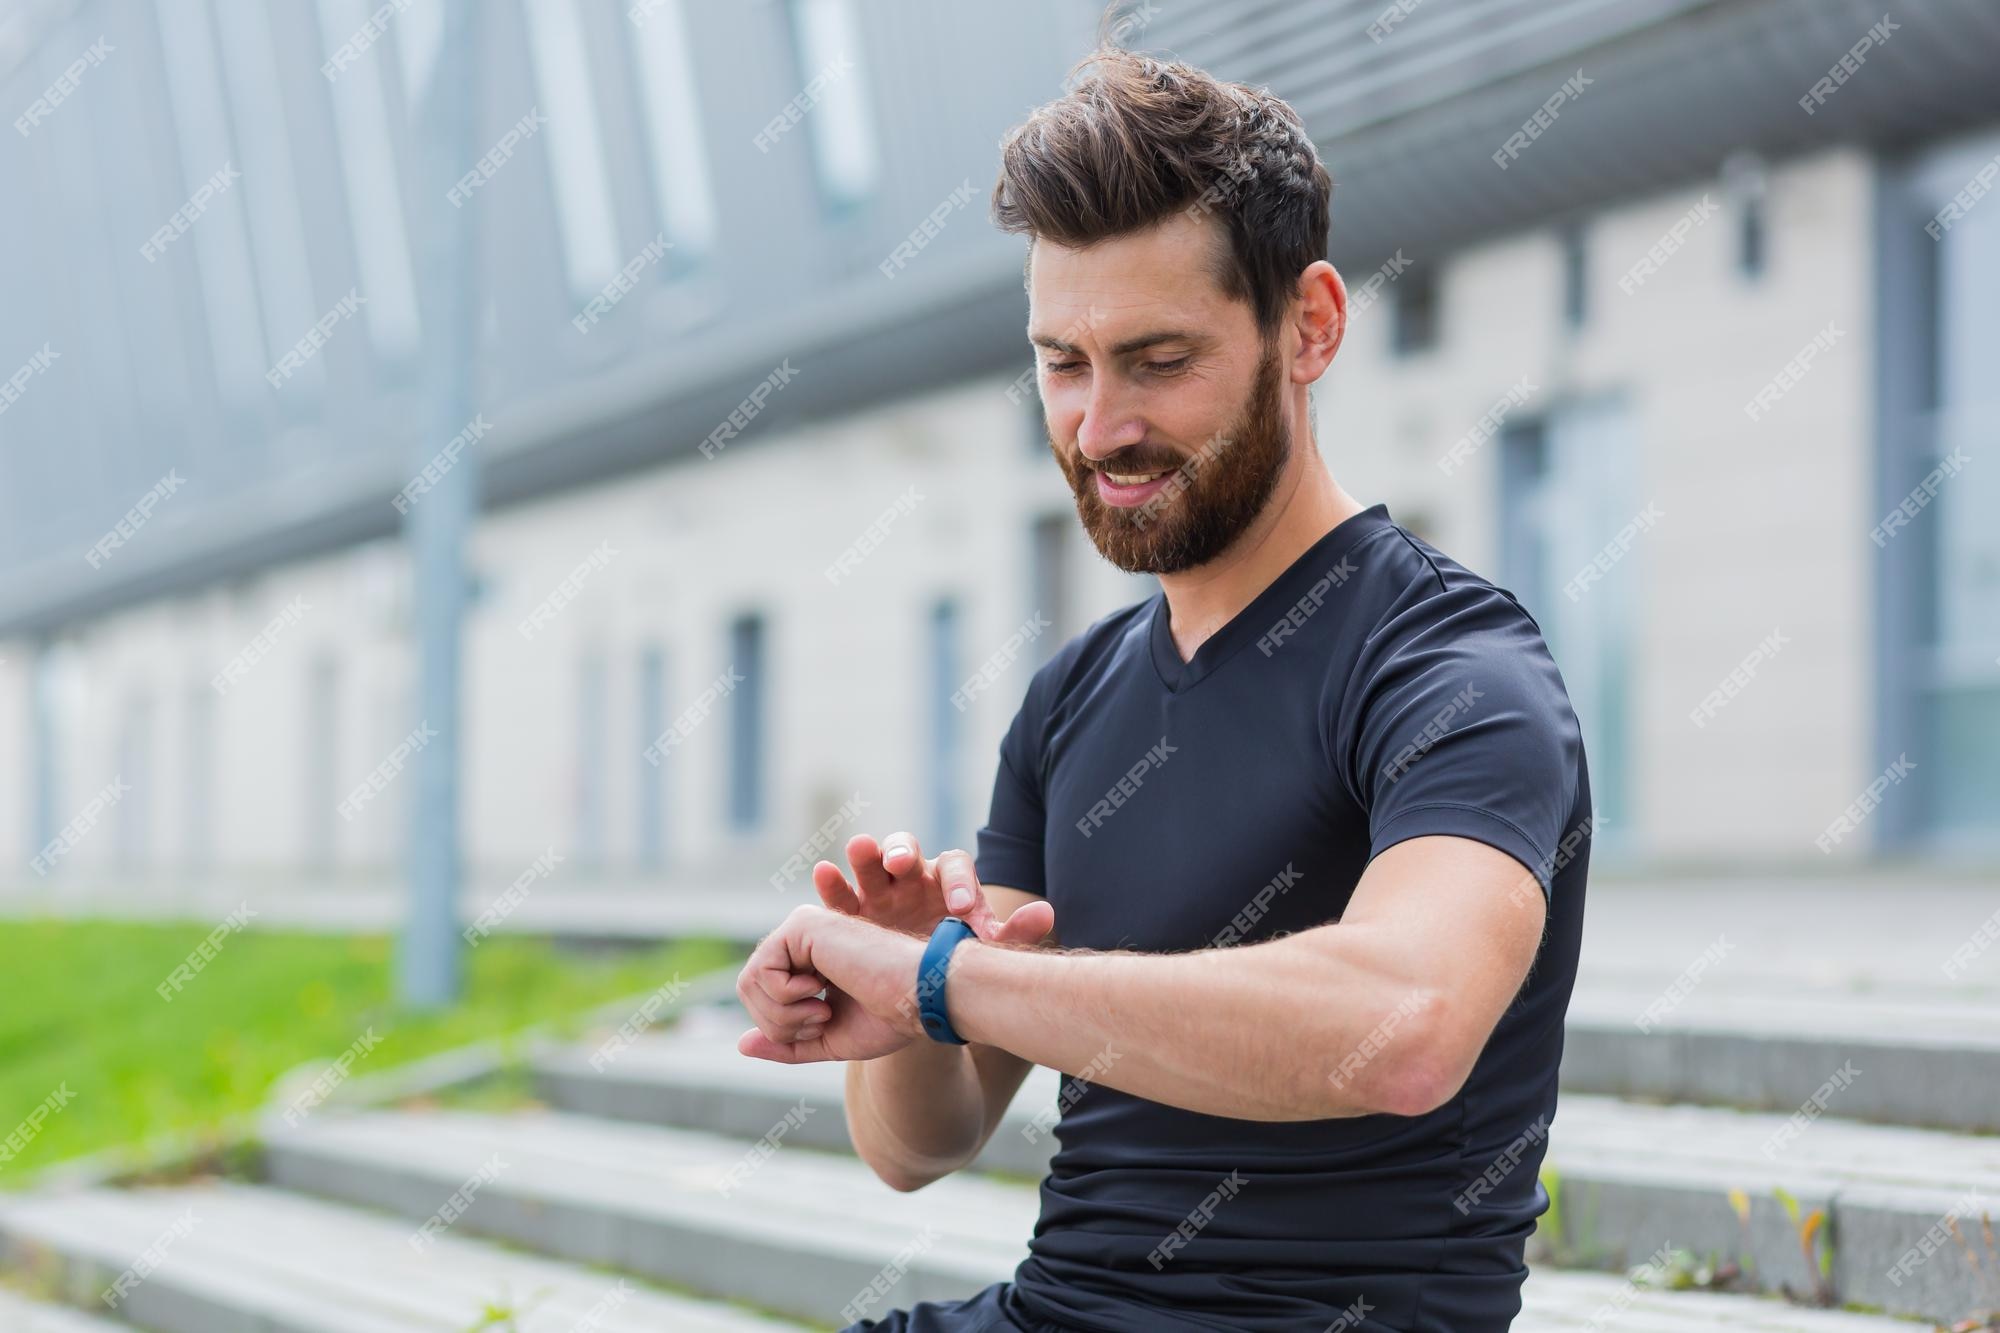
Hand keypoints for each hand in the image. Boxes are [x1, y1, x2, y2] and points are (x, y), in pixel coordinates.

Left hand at [736, 904, 929, 1064]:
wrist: (919, 997)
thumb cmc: (888, 1017)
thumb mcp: (827, 1040)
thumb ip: (787, 1043)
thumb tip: (741, 1044)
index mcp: (808, 960)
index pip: (759, 995)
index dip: (780, 1027)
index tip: (821, 1022)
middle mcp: (802, 938)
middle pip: (748, 988)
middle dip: (777, 1023)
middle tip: (820, 1018)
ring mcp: (802, 927)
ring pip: (749, 980)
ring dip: (783, 1014)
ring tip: (822, 1009)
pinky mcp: (803, 925)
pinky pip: (761, 970)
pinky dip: (786, 997)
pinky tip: (820, 990)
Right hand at [816, 835, 1053, 944]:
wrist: (920, 985)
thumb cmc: (955, 956)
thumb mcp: (982, 949)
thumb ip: (1011, 934)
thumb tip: (1046, 912)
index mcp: (949, 881)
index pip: (955, 868)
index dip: (958, 884)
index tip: (961, 910)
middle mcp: (912, 877)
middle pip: (907, 850)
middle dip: (904, 851)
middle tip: (902, 862)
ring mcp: (879, 890)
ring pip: (872, 863)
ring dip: (866, 855)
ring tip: (860, 849)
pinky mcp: (851, 911)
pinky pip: (838, 893)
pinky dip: (831, 882)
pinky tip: (823, 874)